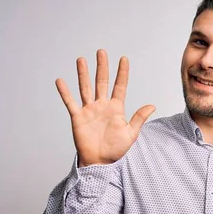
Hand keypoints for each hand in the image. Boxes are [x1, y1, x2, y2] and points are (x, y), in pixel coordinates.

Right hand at [55, 49, 155, 165]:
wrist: (100, 162)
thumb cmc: (116, 150)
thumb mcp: (131, 134)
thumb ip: (139, 118)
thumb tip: (152, 105)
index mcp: (116, 108)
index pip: (120, 86)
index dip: (122, 73)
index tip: (124, 59)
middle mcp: (102, 106)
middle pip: (102, 82)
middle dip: (102, 67)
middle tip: (101, 52)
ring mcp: (89, 110)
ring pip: (86, 88)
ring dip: (83, 74)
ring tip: (81, 60)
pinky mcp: (78, 117)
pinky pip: (70, 103)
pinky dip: (65, 92)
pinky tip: (60, 81)